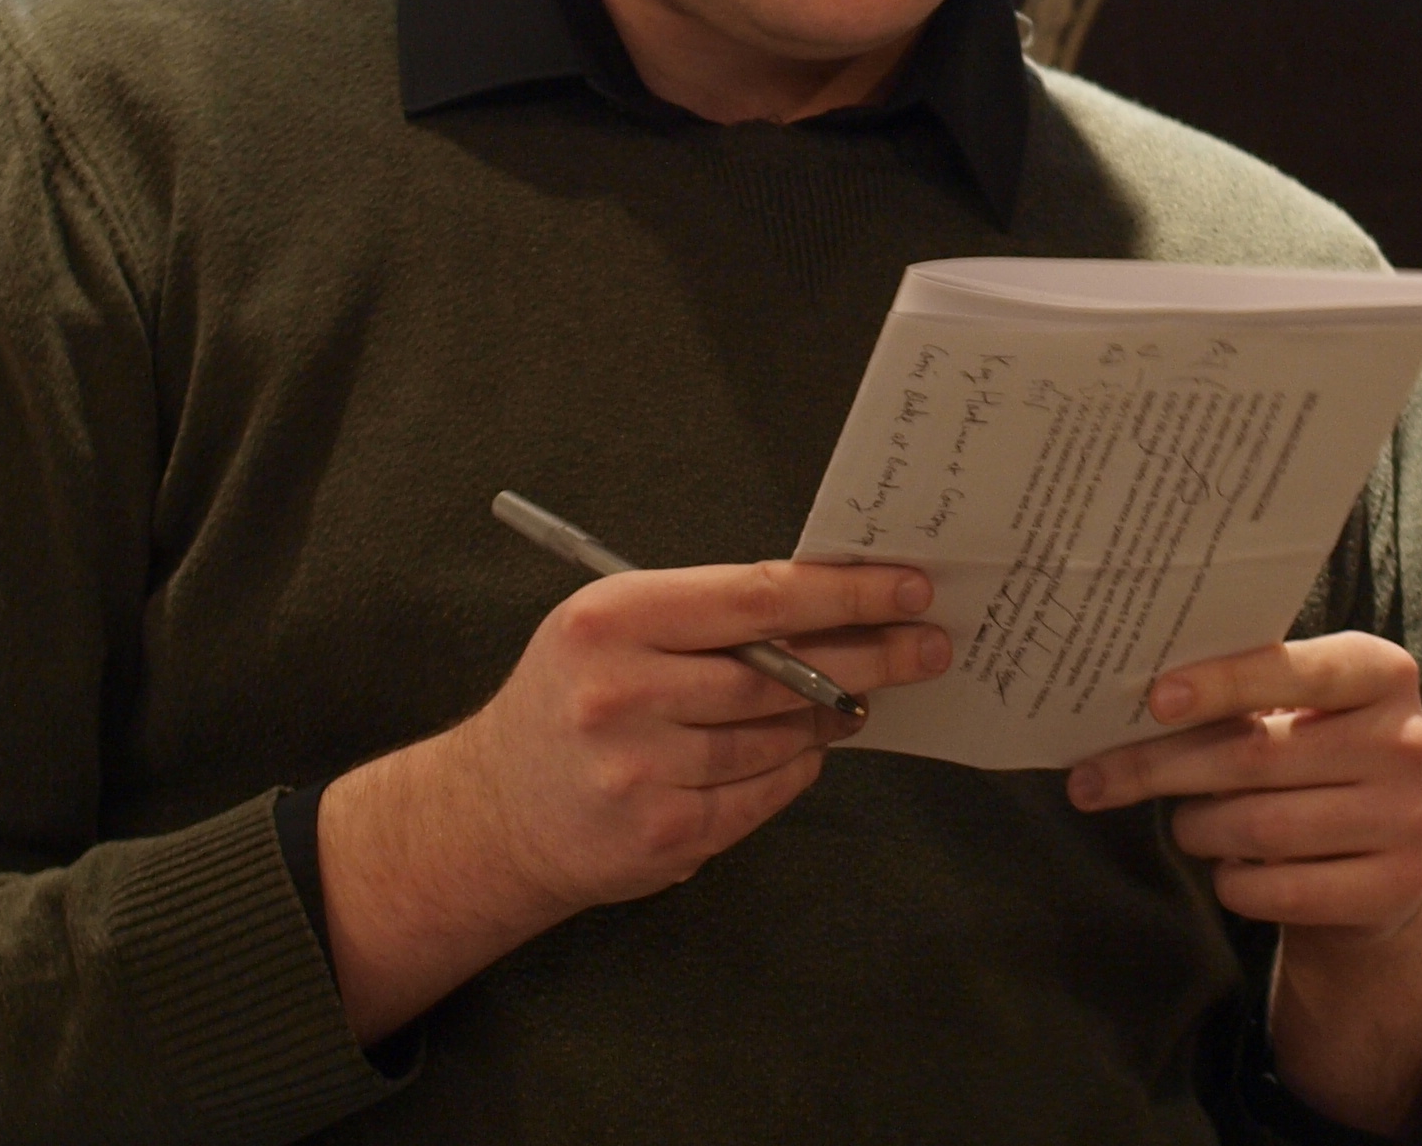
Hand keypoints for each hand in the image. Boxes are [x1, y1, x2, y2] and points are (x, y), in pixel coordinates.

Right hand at [318, 559, 945, 1040]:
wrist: (494, 812)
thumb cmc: (572, 697)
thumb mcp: (616, 626)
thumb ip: (708, 613)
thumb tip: (829, 604)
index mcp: (614, 619)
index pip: (758, 598)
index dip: (845, 593)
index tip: (907, 588)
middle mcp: (623, 692)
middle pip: (780, 672)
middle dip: (868, 655)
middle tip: (927, 645)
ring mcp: (641, 770)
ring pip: (778, 735)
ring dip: (830, 716)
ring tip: (859, 699)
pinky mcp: (661, 834)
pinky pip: (762, 793)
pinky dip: (795, 767)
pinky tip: (806, 749)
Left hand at [1068, 632, 1421, 1135]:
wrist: (1377, 866)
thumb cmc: (1309, 764)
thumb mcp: (1293, 713)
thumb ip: (1238, 699)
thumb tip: (1130, 706)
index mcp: (1381, 671)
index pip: (1293, 668)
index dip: (1221, 683)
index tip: (1154, 699)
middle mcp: (1406, 739)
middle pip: (1258, 753)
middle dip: (1165, 767)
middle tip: (1096, 779)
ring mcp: (1409, 817)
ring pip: (1262, 825)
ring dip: (1198, 828)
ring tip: (1187, 824)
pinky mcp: (1395, 887)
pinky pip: (1281, 889)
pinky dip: (1235, 882)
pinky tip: (1230, 868)